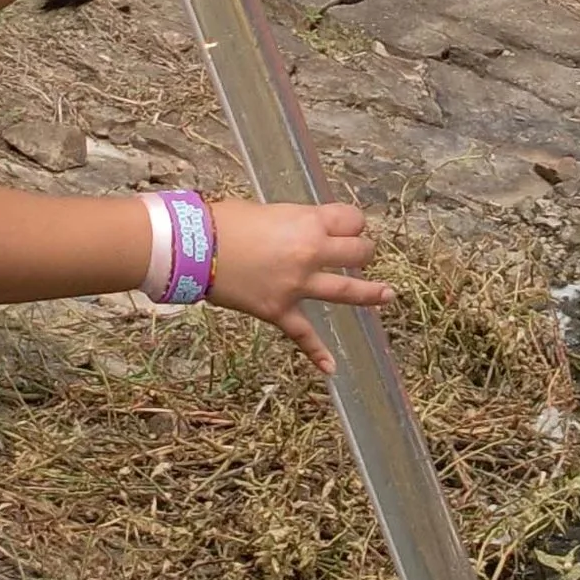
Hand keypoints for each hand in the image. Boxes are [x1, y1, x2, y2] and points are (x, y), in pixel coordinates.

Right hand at [202, 197, 388, 373]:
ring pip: (346, 290)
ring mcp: (297, 286)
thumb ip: (292, 223)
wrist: (192, 249)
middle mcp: (310, 254)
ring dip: (370, 293)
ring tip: (387, 295)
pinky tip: (331, 368)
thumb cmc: (223, 222)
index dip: (354, 222)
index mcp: (307, 223)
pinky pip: (304, 335)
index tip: (350, 226)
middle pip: (357, 252)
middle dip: (362, 251)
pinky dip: (317, 353)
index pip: (351, 220)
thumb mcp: (267, 211)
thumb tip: (299, 232)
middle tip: (359, 253)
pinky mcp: (279, 311)